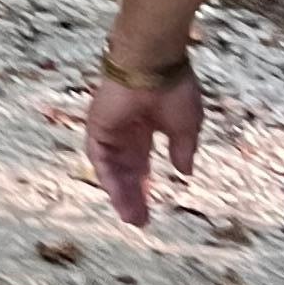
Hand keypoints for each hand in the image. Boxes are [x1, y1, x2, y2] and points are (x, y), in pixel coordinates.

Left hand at [84, 66, 203, 227]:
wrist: (153, 64)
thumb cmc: (173, 88)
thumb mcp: (186, 126)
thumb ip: (183, 150)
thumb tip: (185, 172)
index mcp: (147, 125)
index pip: (141, 161)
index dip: (145, 183)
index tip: (152, 204)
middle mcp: (126, 128)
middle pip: (126, 169)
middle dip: (133, 194)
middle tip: (140, 220)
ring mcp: (110, 127)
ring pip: (112, 168)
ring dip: (120, 193)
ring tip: (133, 217)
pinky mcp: (97, 126)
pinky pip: (99, 158)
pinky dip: (108, 178)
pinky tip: (119, 197)